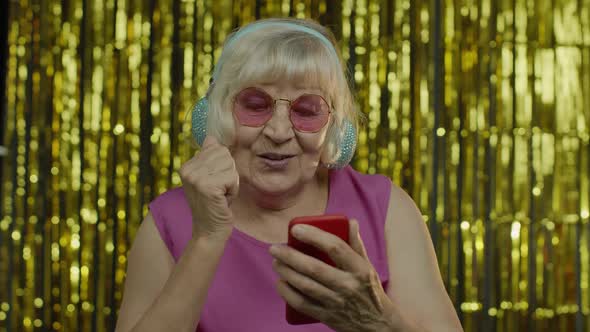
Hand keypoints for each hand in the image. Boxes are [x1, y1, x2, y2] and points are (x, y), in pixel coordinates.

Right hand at [179, 135, 238, 238]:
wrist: (209, 231)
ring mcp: (196, 178)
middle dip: (229, 173)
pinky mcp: (207, 187)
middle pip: (224, 154)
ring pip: (229, 166)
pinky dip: (233, 191)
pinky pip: (232, 178)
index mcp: (187, 166)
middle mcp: (188, 170)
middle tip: (219, 191)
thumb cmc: (215, 205)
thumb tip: (211, 137)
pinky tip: (223, 201)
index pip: (216, 147)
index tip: (215, 183)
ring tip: (221, 196)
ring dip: (231, 183)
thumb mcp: (210, 178)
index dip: (223, 166)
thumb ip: (210, 158)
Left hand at [269, 219, 405, 331]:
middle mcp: (348, 285)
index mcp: (359, 269)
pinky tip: (280, 283)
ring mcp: (337, 302)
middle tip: (275, 248)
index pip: (335, 247)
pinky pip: (303, 304)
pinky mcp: (327, 316)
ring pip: (306, 285)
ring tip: (276, 262)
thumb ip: (356, 244)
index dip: (313, 236)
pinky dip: (287, 293)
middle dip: (290, 256)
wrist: (378, 326)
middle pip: (314, 268)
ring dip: (286, 272)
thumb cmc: (369, 290)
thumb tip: (350, 222)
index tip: (296, 229)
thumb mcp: (368, 266)